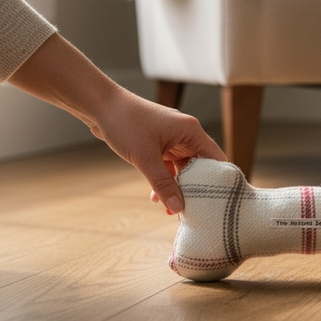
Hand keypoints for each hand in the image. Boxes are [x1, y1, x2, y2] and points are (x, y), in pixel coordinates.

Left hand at [94, 87, 225, 213]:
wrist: (101, 107)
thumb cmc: (125, 123)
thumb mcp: (146, 158)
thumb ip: (164, 184)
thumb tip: (178, 209)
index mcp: (191, 131)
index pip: (216, 159)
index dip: (219, 182)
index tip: (217, 205)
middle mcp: (185, 135)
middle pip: (200, 167)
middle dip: (195, 190)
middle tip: (191, 213)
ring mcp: (171, 140)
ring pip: (182, 170)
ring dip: (177, 188)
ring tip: (170, 210)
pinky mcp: (158, 145)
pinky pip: (168, 167)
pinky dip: (163, 181)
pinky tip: (155, 197)